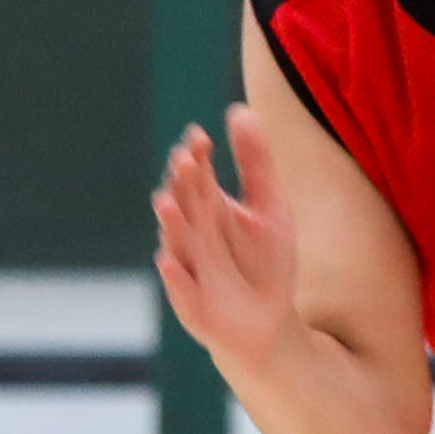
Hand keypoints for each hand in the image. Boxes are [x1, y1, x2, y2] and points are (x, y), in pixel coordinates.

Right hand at [149, 108, 302, 366]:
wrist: (267, 324)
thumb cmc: (265, 262)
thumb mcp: (269, 207)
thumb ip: (254, 161)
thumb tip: (239, 109)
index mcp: (208, 209)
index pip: (198, 177)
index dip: (198, 158)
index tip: (200, 138)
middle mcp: (193, 236)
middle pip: (186, 204)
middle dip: (183, 185)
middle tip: (185, 158)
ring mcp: (190, 269)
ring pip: (177, 243)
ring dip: (171, 224)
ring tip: (165, 201)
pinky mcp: (193, 305)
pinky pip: (181, 289)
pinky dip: (176, 277)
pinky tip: (169, 260)